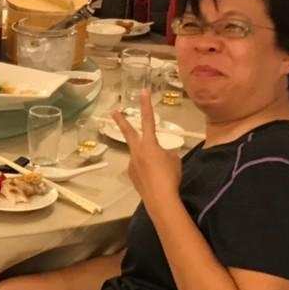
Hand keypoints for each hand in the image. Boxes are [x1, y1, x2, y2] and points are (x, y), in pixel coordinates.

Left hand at [113, 91, 181, 206]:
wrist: (160, 198)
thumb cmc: (170, 175)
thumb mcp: (174, 159)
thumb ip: (165, 152)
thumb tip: (160, 154)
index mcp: (149, 143)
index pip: (148, 119)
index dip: (146, 104)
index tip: (143, 91)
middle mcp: (137, 151)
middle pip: (128, 132)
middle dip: (121, 120)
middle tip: (114, 111)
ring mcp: (132, 163)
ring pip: (140, 155)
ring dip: (148, 160)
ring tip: (160, 172)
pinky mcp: (131, 175)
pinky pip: (140, 168)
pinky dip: (147, 171)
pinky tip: (154, 179)